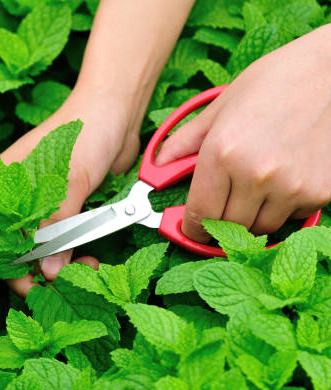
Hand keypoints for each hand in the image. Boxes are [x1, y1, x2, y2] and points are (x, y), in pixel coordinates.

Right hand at [1, 88, 140, 296]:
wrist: (118, 110)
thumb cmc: (86, 132)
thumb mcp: (70, 179)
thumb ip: (58, 226)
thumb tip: (50, 271)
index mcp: (0, 186)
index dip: (11, 267)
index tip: (35, 286)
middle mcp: (16, 199)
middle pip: (19, 249)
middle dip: (41, 271)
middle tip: (68, 282)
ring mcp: (42, 204)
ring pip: (45, 249)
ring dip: (63, 265)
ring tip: (88, 267)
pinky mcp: (67, 209)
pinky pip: (66, 240)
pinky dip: (77, 253)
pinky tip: (92, 258)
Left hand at [155, 25, 330, 242]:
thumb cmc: (273, 82)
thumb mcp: (220, 107)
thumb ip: (184, 143)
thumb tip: (155, 167)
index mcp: (223, 154)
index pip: (199, 215)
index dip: (191, 228)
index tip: (191, 228)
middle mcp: (256, 175)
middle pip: (229, 228)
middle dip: (220, 222)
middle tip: (221, 206)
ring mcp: (292, 186)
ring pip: (261, 228)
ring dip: (251, 217)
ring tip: (253, 188)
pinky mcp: (321, 191)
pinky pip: (292, 217)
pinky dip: (283, 207)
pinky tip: (283, 178)